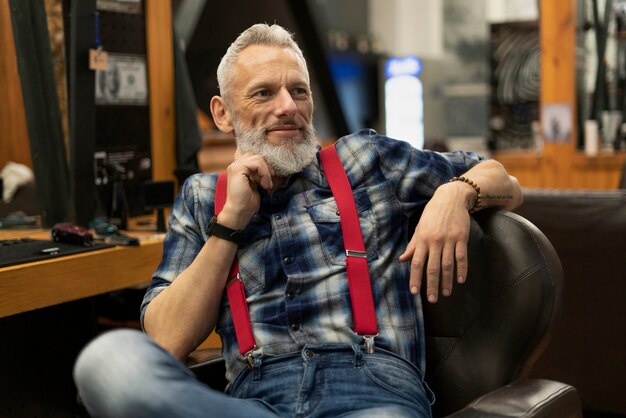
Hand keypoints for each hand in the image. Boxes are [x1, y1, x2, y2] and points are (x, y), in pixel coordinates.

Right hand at [218, 151, 273, 229]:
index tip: (269, 178)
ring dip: (266, 171)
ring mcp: (235, 166)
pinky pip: (257, 163)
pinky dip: (264, 173)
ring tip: (266, 184)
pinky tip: (264, 184)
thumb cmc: (248, 201)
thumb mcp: (256, 183)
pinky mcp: (238, 169)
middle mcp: (236, 164)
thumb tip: (270, 165)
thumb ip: (258, 172)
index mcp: (239, 167)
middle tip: (269, 181)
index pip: (255, 156)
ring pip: (258, 158)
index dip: (265, 165)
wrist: (240, 212)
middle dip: (266, 167)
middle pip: (257, 155)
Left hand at [399, 182, 471, 302]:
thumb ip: (412, 245)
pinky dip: (462, 269)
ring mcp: (449, 240)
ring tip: (446, 293)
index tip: (414, 292)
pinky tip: (460, 280)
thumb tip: (402, 259)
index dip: (415, 278)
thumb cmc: (432, 214)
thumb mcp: (419, 228)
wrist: (451, 198)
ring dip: (447, 281)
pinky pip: (462, 257)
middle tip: (432, 299)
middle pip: (432, 267)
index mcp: (422, 239)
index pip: (417, 263)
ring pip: (448, 265)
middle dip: (432, 285)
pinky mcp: (462, 238)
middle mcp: (435, 241)